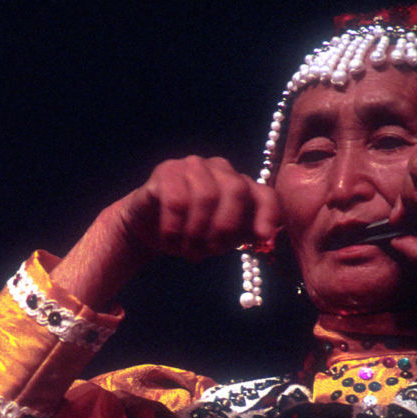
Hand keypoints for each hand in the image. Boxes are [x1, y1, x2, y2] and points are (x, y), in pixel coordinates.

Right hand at [54, 156, 280, 307]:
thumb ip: (242, 235)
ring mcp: (193, 166)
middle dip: (225, 227)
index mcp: (240, 185)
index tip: (262, 238)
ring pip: (206, 196)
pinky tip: (169, 241)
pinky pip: (176, 200)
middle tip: (211, 251)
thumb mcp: (220, 239)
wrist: (149, 229)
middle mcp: (220, 169)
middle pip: (236, 190)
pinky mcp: (166, 171)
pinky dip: (175, 227)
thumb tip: (264, 239)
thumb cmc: (190, 233)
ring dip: (196, 232)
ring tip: (187, 250)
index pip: (263, 194)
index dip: (267, 215)